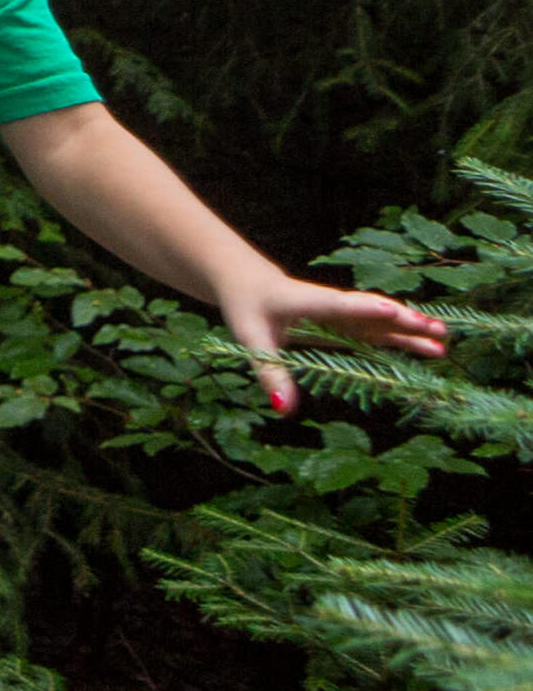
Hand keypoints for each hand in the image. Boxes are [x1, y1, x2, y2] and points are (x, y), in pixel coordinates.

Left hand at [216, 265, 447, 417]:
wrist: (247, 281)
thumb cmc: (247, 308)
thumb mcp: (251, 339)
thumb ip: (270, 373)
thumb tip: (283, 409)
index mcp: (304, 301)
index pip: (336, 306)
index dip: (363, 307)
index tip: (391, 310)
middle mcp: (330, 305)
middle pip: (370, 312)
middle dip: (402, 321)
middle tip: (436, 330)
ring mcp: (341, 312)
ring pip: (379, 321)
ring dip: (409, 331)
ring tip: (442, 343)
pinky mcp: (345, 322)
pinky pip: (376, 330)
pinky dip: (399, 338)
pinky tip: (427, 347)